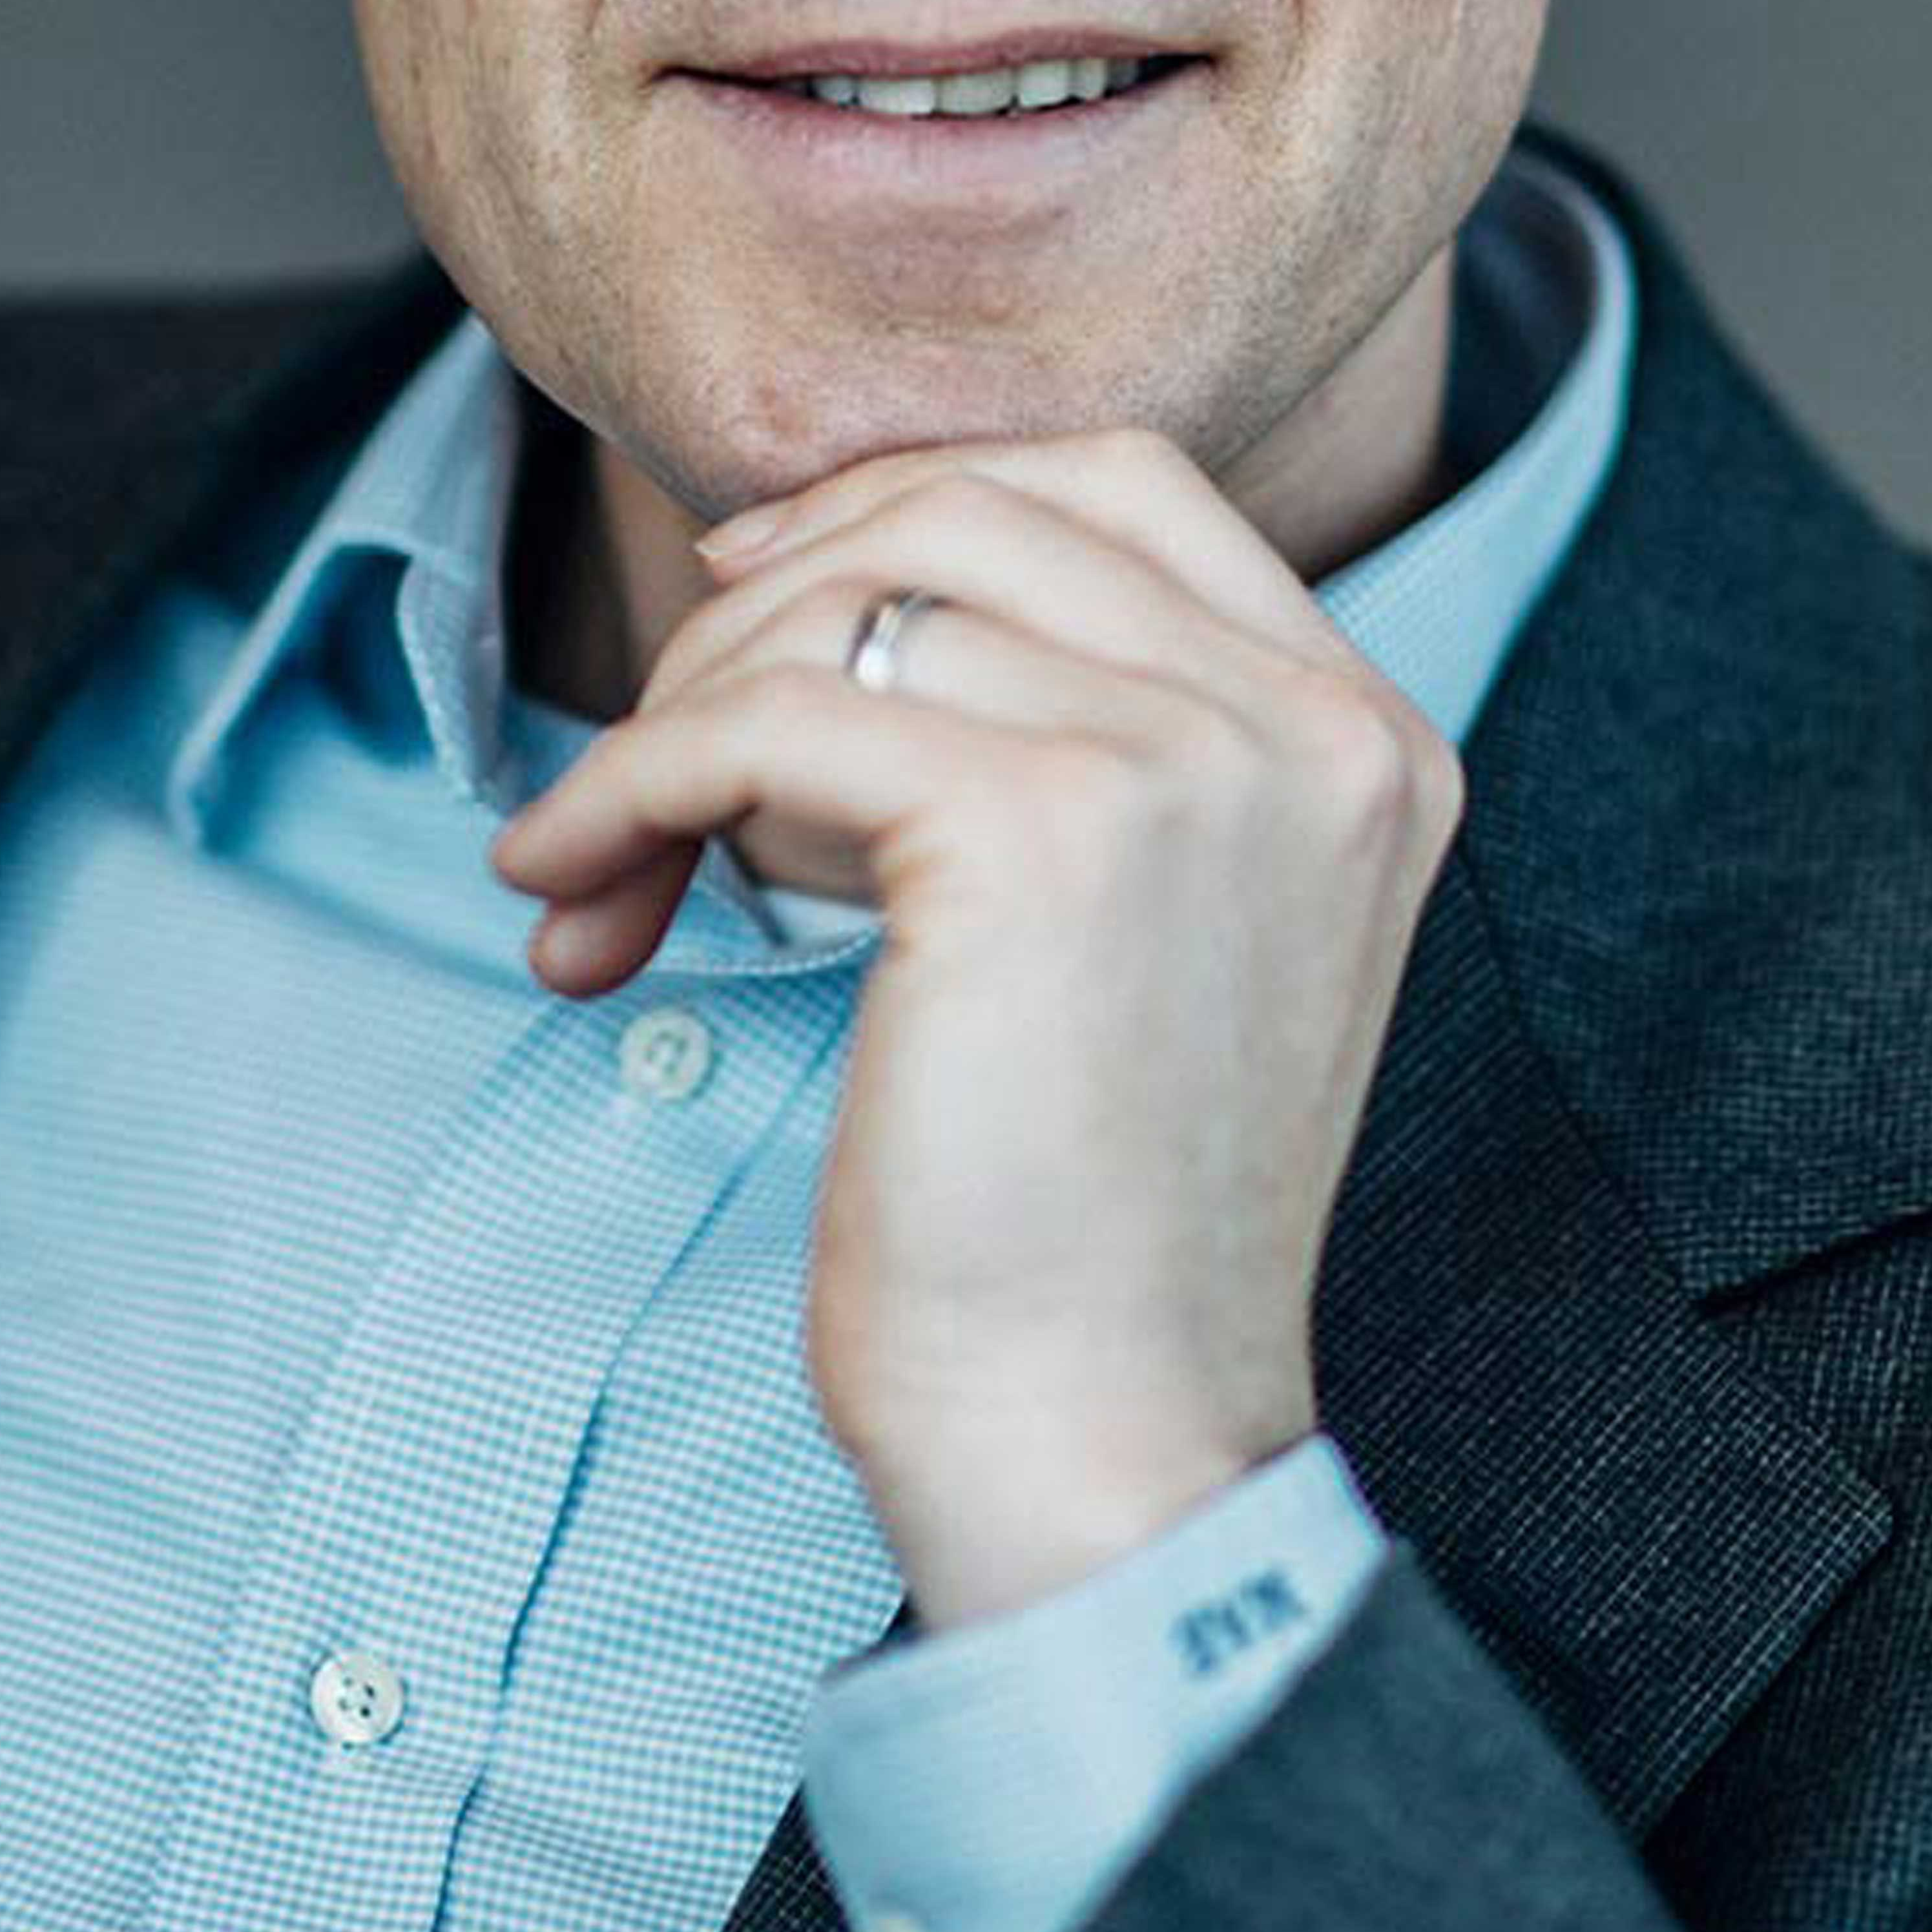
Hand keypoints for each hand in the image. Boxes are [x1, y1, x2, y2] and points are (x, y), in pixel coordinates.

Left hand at [491, 427, 1462, 1624]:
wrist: (1104, 1451)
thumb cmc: (1078, 1219)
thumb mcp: (1129, 917)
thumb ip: (1057, 726)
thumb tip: (796, 569)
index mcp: (1362, 733)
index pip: (1123, 480)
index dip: (915, 496)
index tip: (762, 585)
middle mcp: (1311, 722)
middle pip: (973, 508)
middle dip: (774, 599)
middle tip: (659, 737)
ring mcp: (1194, 762)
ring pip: (852, 605)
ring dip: (683, 707)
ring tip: (620, 852)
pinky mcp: (1044, 830)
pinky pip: (764, 721)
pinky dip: (631, 783)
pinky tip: (569, 877)